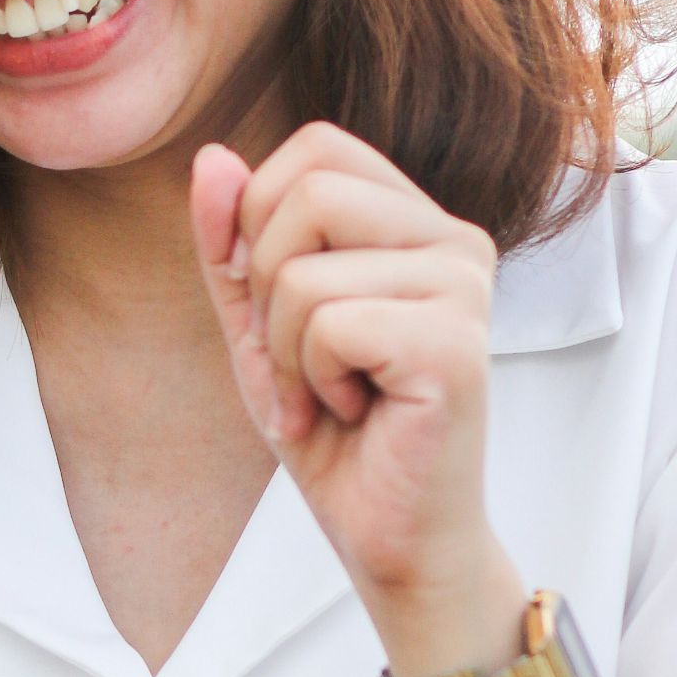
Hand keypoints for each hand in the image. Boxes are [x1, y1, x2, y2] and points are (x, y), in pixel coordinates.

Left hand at [187, 121, 527, 676]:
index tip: (272, 300)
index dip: (260, 215)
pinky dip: (311, 380)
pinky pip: (330, 325)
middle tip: (299, 357)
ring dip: (286, 350)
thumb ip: (232, 241)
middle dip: (266, 287)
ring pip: (306, 271)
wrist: (386, 529)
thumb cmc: (329, 423)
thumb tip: (211, 156)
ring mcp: (465, 288)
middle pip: (307, 193)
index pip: (317, 147)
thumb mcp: (257, 320)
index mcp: (415, 220)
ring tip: (328, 393)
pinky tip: (354, 411)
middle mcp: (455, 239)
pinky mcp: (457, 345)